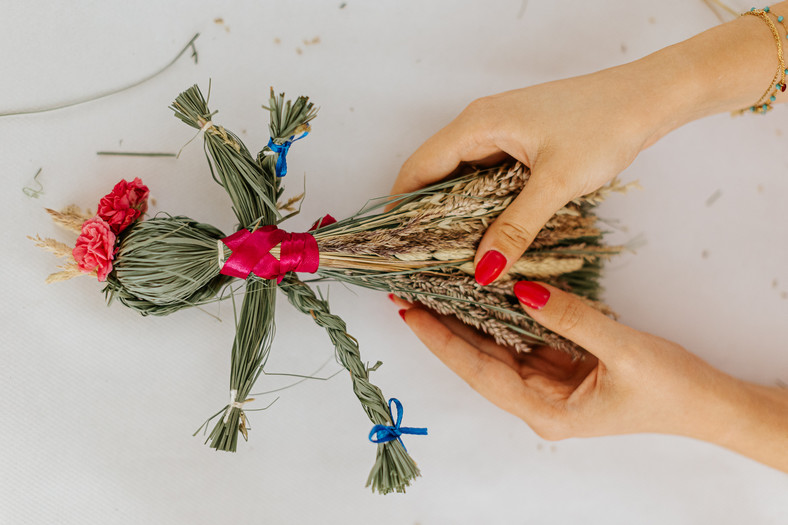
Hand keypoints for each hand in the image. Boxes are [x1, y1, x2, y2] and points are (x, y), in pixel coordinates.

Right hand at [389, 67, 672, 284]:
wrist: (647, 99)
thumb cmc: (603, 126)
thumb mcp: (555, 182)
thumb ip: (515, 227)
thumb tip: (481, 269)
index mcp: (477, 125)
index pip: (418, 169)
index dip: (398, 207)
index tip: (392, 247)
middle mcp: (480, 126)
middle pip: (433, 175)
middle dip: (422, 217)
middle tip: (417, 261)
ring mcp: (500, 135)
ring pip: (459, 179)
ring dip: (451, 214)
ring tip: (444, 257)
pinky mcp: (519, 144)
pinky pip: (483, 178)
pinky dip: (477, 206)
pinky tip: (482, 235)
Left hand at [394, 283, 743, 441]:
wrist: (705, 404)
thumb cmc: (669, 389)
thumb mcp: (622, 351)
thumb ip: (571, 319)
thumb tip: (523, 290)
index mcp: (546, 410)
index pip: (480, 371)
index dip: (442, 342)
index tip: (411, 315)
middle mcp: (538, 400)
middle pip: (478, 361)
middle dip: (442, 329)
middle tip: (408, 294)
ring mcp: (547, 384)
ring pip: (494, 349)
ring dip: (464, 322)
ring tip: (431, 292)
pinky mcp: (559, 367)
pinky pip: (518, 340)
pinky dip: (497, 318)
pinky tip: (478, 295)